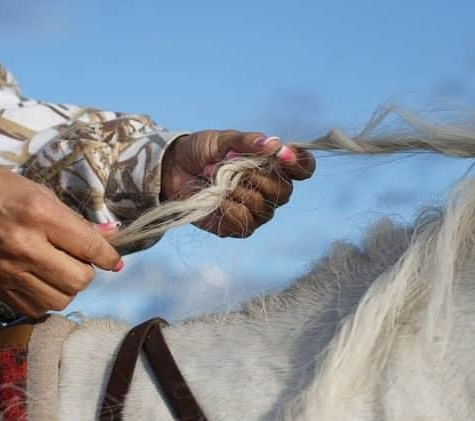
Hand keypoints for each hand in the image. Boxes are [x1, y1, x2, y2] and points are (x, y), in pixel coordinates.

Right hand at [0, 166, 121, 317]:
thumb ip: (76, 221)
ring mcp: (9, 272)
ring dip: (67, 288)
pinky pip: (37, 308)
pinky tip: (41, 281)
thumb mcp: (41, 193)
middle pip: (79, 280)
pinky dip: (46, 298)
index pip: (89, 247)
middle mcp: (25, 247)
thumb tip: (111, 237)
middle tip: (76, 260)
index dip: (108, 256)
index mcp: (39, 215)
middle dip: (86, 272)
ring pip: (61, 299)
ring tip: (57, 271)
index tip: (113, 260)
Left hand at [161, 131, 314, 237]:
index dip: (299, 163)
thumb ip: (246, 141)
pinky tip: (215, 197)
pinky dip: (227, 207)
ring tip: (218, 179)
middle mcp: (270, 191)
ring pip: (263, 208)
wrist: (170, 171)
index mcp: (273, 166)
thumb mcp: (221, 139)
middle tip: (233, 164)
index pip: (303, 168)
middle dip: (258, 176)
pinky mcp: (238, 228)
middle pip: (284, 192)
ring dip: (238, 190)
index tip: (283, 154)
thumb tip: (273, 143)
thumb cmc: (198, 152)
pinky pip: (244, 221)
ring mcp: (256, 212)